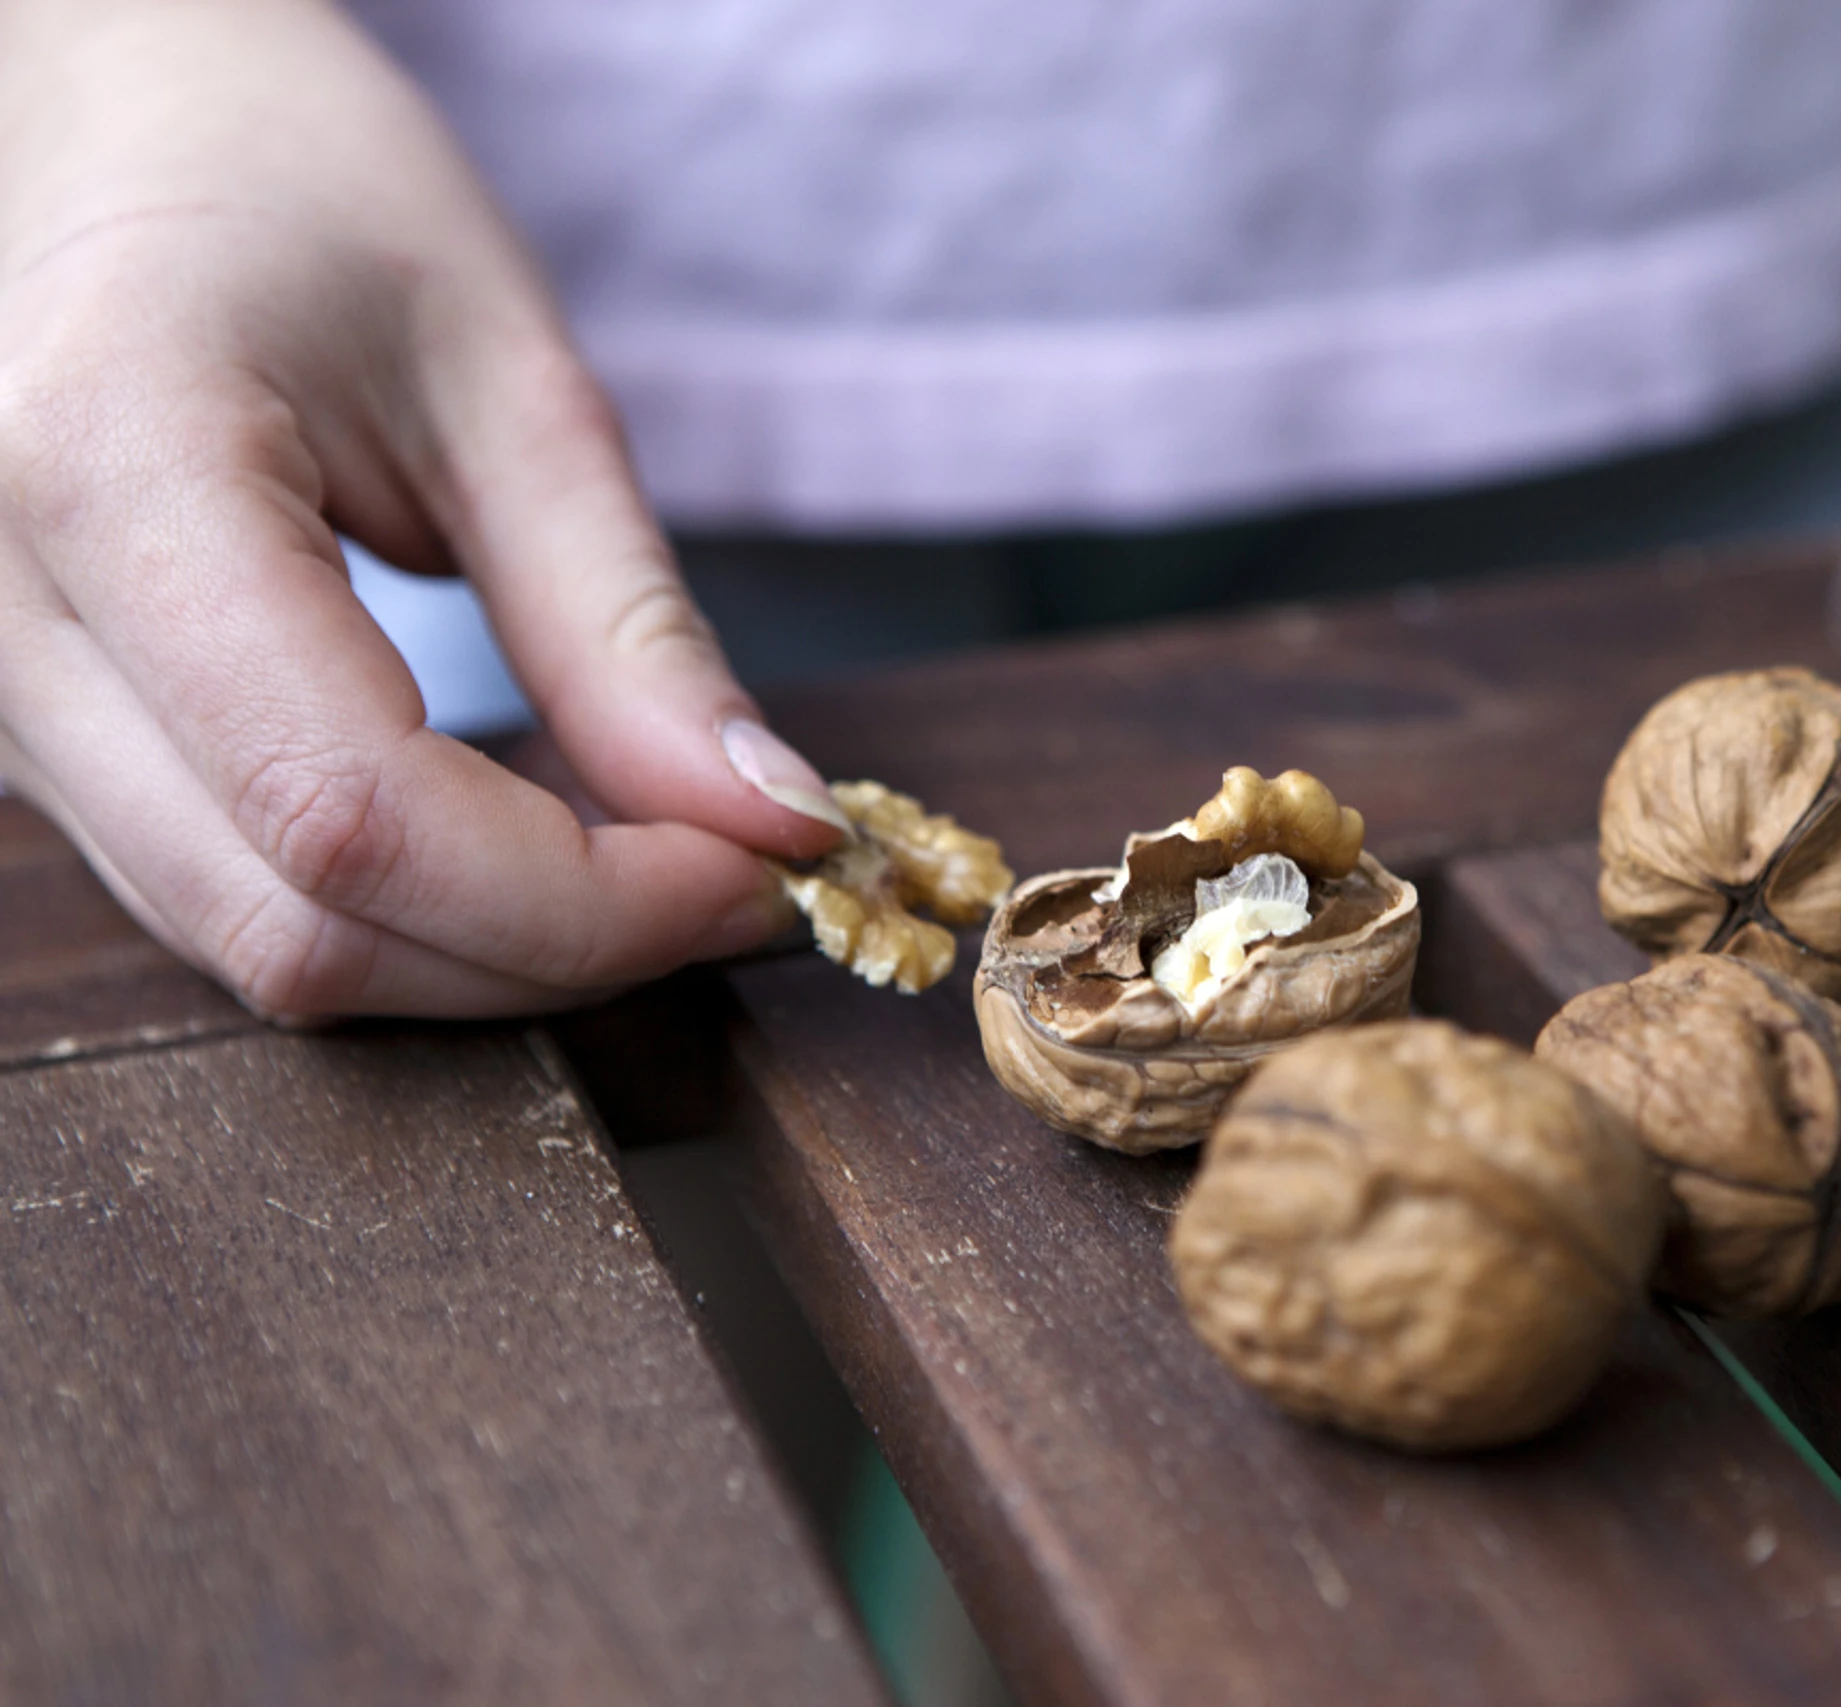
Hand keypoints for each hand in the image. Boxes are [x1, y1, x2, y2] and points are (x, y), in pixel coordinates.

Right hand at [0, 0, 845, 1019]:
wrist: (115, 121)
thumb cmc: (307, 193)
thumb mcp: (508, 378)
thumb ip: (626, 623)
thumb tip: (768, 819)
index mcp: (110, 475)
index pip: (353, 814)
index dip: (585, 898)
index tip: (764, 863)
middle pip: (300, 926)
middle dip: (554, 948)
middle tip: (739, 874)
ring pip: (260, 947)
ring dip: (485, 952)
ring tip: (652, 858)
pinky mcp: (35, 733)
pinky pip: (231, 894)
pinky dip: (407, 913)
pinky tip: (525, 840)